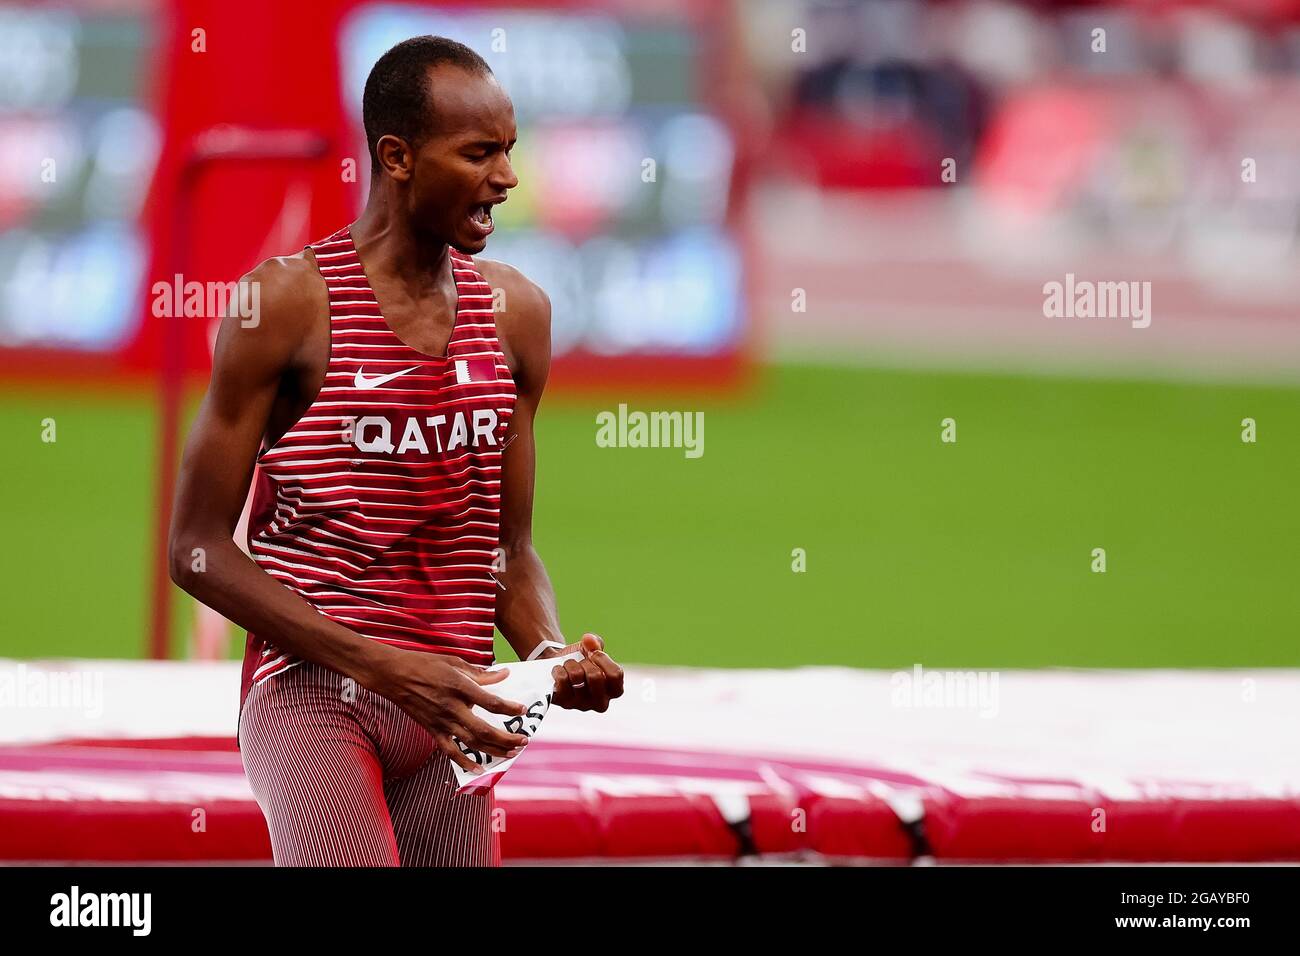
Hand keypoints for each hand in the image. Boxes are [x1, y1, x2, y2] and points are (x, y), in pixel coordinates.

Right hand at [376, 651, 530, 775]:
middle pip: (485, 729)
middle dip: (507, 738)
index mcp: (460, 687)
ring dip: (494, 750)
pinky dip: (465, 762)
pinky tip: (479, 770)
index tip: (523, 710)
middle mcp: (452, 707)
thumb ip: (481, 673)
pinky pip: (450, 751)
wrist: (394, 675)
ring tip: (511, 753)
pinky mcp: (432, 730)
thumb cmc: (425, 664)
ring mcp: (442, 721)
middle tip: (523, 741)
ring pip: (472, 743)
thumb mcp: (455, 662)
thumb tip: (504, 674)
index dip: (509, 708)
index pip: (491, 702)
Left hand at [544, 633, 624, 712]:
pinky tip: (559, 671)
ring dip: (571, 664)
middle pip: (595, 676)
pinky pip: (561, 680)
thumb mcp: (592, 648)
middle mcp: (600, 702)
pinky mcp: (564, 703)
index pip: (615, 675)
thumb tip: (589, 640)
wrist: (558, 666)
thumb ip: (596, 642)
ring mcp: (582, 705)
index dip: (602, 659)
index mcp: (614, 690)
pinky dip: (558, 670)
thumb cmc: (581, 660)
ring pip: (576, 676)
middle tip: (581, 663)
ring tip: (569, 666)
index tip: (593, 653)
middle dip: (585, 662)